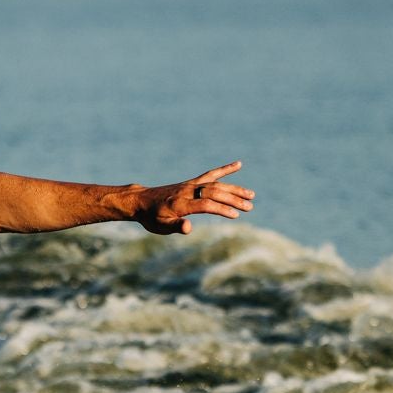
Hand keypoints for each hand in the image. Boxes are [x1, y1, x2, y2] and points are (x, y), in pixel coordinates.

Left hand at [133, 161, 254, 234]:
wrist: (141, 201)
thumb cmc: (151, 217)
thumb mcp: (160, 226)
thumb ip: (175, 226)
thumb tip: (189, 228)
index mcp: (181, 203)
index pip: (206, 204)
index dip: (221, 209)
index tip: (236, 215)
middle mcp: (187, 191)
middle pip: (214, 192)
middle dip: (233, 199)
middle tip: (250, 206)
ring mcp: (191, 185)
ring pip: (216, 183)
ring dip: (234, 188)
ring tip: (251, 195)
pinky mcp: (192, 182)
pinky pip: (210, 174)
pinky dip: (224, 169)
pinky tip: (238, 164)